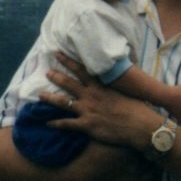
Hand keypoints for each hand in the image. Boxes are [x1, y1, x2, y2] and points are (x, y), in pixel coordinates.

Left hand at [40, 52, 161, 150]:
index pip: (82, 70)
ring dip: (50, 98)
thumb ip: (116, 85)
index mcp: (101, 86)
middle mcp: (91, 96)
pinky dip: (55, 124)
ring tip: (40, 94)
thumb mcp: (126, 91)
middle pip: (69, 83)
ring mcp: (87, 110)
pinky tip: (47, 124)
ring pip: (62, 102)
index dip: (68, 61)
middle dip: (56, 76)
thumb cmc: (137, 108)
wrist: (140, 126)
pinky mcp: (86, 125)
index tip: (58, 54)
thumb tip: (115, 77)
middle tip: (46, 71)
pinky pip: (66, 124)